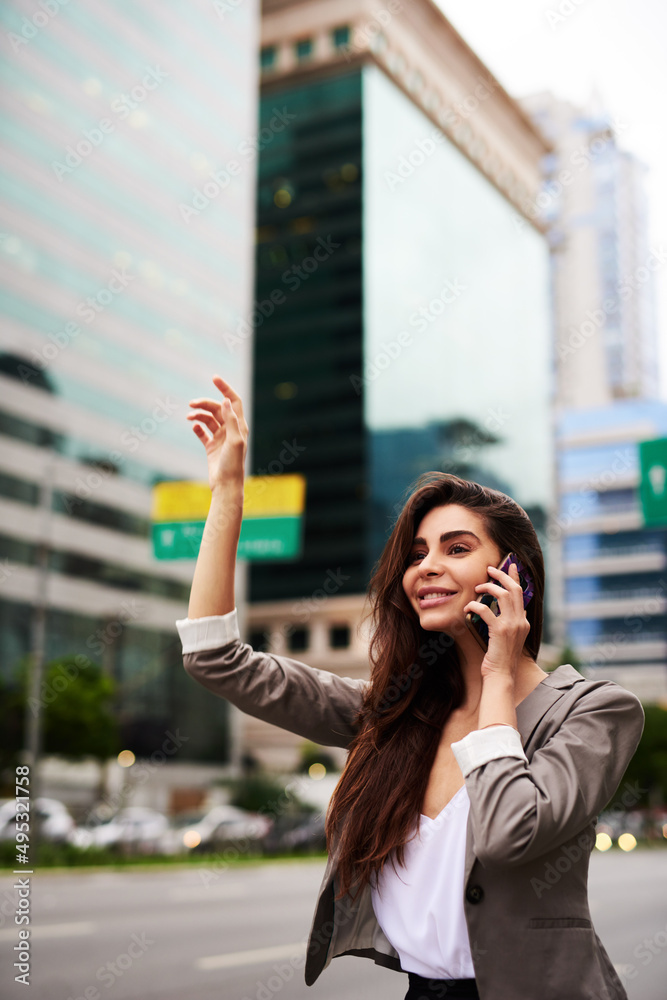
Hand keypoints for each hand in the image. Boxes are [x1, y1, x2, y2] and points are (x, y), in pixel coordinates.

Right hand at [187, 376, 247, 492]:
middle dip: (205, 404)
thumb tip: (226, 400)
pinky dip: (197, 427)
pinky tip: (193, 426)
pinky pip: (203, 432)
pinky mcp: (211, 447)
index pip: (233, 401)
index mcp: (239, 426)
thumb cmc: (233, 464)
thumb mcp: (234, 441)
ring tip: (189, 416)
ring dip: (198, 415)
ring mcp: (220, 438)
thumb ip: (231, 420)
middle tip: (191, 404)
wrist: (225, 485)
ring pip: (208, 419)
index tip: (214, 378)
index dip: (225, 388)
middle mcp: (231, 430)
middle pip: (217, 409)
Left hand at [463, 562, 529, 680]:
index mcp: (523, 622)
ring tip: (477, 587)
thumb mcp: (506, 637)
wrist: (501, 676)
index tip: (511, 565)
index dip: (516, 577)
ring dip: (489, 587)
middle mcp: (520, 621)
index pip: (521, 593)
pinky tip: (468, 606)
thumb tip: (493, 608)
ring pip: (503, 595)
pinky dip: (476, 605)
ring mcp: (512, 626)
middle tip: (490, 568)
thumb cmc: (499, 658)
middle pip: (514, 589)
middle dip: (502, 575)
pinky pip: (487, 610)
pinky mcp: (500, 631)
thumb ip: (505, 623)